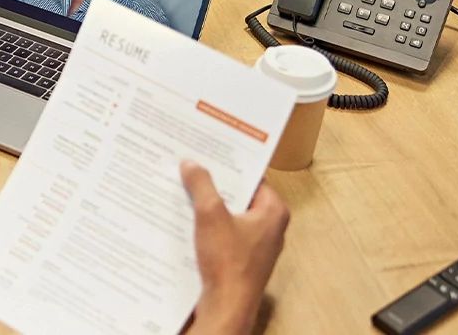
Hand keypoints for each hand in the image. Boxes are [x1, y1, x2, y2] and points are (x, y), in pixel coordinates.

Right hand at [181, 160, 288, 334]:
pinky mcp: (242, 260)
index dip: (229, 164)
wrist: (226, 306)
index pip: (252, 176)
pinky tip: (186, 218)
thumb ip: (202, 185)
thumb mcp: (211, 215)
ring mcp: (257, 245)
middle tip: (191, 166)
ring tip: (184, 188)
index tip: (208, 151)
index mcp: (273, 211)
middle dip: (215, 184)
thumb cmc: (227, 261)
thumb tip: (191, 163)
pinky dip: (207, 226)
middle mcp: (270, 227)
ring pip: (230, 215)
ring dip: (208, 205)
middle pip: (239, 195)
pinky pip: (224, 233)